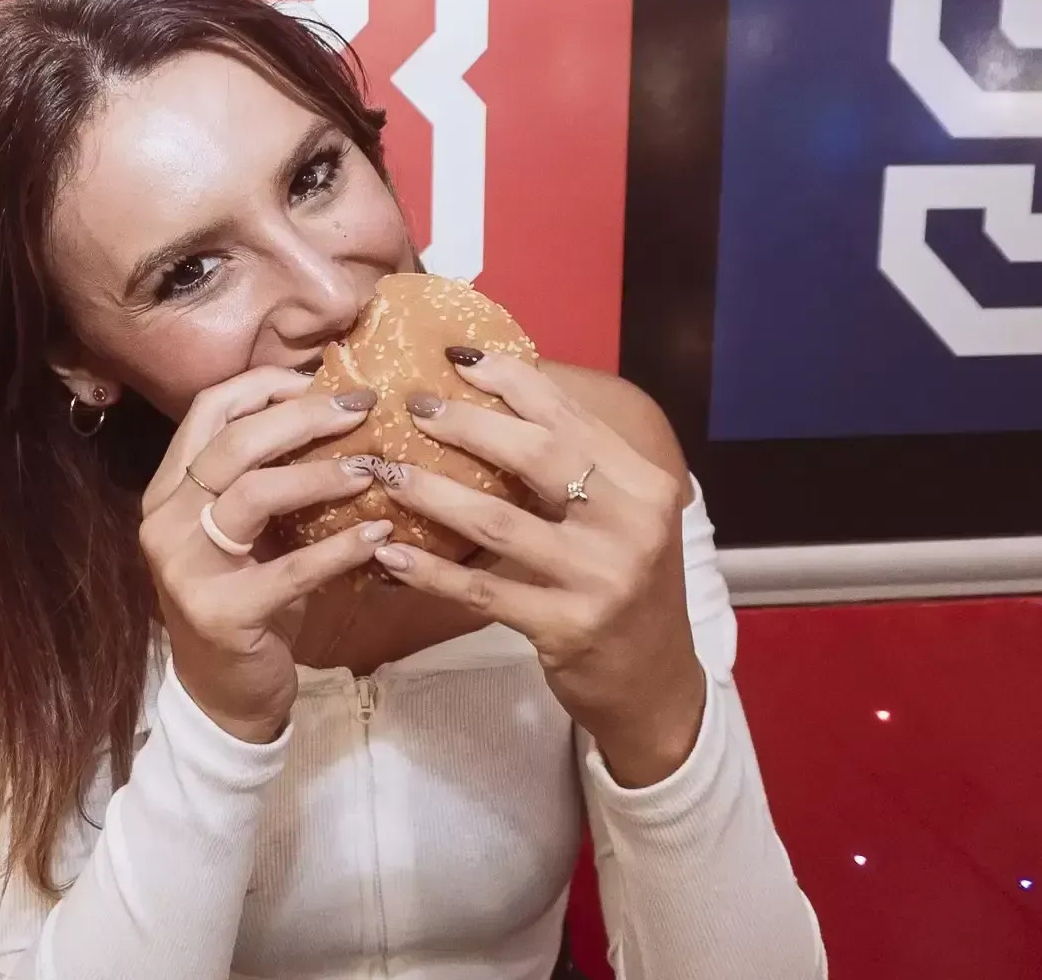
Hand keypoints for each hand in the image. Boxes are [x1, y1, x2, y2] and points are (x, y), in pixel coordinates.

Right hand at [140, 367, 391, 743]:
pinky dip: (341, 548)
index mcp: (169, 489)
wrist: (224, 694)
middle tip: (362, 408)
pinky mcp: (221, 613)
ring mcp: (186, 567)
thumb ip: (268, 475)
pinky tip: (380, 535)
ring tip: (372, 466)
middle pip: (233, 442)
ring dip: (320, 473)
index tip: (324, 376)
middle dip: (303, 416)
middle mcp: (166, 520)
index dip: (265, 384)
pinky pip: (290, 569)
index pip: (207, 410)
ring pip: (253, 493)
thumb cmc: (247, 597)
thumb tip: (335, 409)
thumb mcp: (248, 531)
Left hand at [370, 354, 706, 785]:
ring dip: (432, 493)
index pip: (571, 416)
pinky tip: (389, 556)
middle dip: (466, 424)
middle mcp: (629, 525)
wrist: (655, 683)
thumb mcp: (623, 517)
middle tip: (412, 405)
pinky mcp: (565, 627)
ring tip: (386, 471)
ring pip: (498, 521)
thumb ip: (577, 464)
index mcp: (643, 485)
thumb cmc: (624, 584)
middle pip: (536, 456)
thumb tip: (499, 398)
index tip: (457, 358)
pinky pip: (482, 590)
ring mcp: (598, 578)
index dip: (512, 379)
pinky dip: (430, 571)